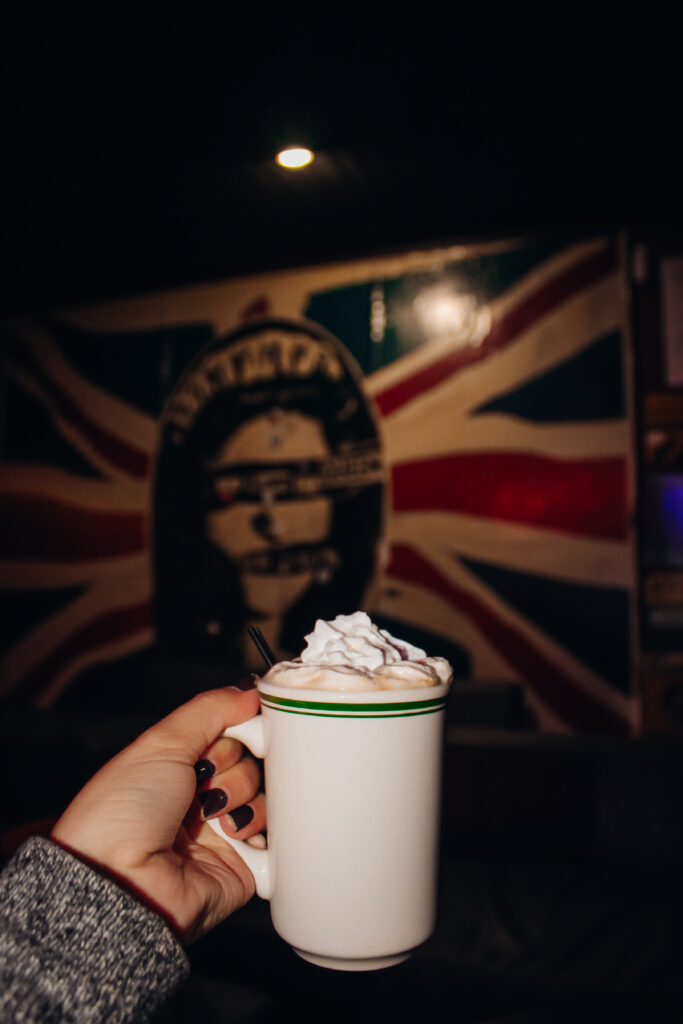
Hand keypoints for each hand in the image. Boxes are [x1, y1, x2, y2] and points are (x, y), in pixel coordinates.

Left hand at [51, 685, 264, 943]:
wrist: (120, 882)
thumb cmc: (124, 811)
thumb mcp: (162, 743)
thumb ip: (209, 709)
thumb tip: (249, 688)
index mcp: (181, 767)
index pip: (232, 734)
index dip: (240, 729)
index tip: (246, 727)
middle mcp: (202, 798)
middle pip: (251, 762)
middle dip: (232, 767)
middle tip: (205, 781)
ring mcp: (223, 832)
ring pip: (265, 796)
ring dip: (240, 800)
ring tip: (211, 818)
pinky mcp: (244, 867)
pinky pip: (275, 840)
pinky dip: (261, 833)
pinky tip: (233, 836)